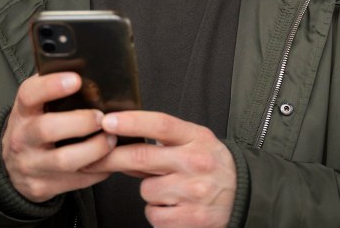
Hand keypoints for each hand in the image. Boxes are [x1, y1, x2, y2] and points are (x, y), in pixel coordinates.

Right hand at [1, 72, 116, 201]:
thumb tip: (88, 69)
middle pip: (47, 129)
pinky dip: (99, 170)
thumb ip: (53, 88)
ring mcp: (32, 165)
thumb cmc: (33, 127)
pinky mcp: (44, 187)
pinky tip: (110, 159)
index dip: (52, 86)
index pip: (30, 94)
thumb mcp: (35, 106)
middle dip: (80, 122)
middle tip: (101, 117)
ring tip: (111, 139)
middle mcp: (23, 138)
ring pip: (65, 160)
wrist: (11, 167)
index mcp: (23, 111)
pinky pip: (77, 181)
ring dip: (95, 148)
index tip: (75, 79)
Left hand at [85, 111, 235, 227]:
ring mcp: (193, 192)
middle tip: (95, 157)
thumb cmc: (212, 164)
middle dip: (112, 158)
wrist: (244, 195)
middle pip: (142, 158)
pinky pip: (154, 214)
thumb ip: (164, 140)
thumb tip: (122, 137)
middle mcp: (195, 163)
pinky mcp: (191, 218)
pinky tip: (175, 205)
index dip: (131, 122)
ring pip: (146, 190)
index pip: (160, 124)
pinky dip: (158, 211)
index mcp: (196, 138)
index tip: (108, 121)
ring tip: (170, 189)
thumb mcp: (196, 141)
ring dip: (149, 190)